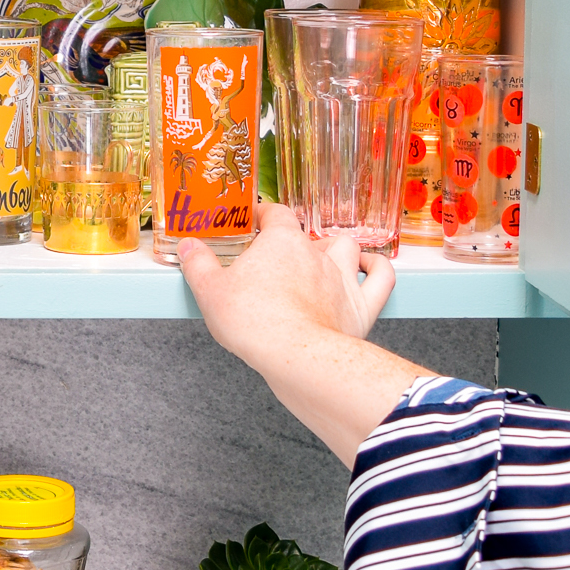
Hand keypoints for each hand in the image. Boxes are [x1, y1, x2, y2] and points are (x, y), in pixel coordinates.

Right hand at [181, 201, 394, 371]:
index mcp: (281, 241)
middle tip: (280, 255)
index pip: (275, 213)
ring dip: (336, 249)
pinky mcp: (361, 306)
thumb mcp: (211, 292)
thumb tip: (188, 247)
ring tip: (323, 258)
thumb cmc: (254, 322)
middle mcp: (315, 253)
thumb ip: (198, 265)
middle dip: (295, 241)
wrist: (296, 356)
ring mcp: (342, 278)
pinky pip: (381, 277)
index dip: (265, 214)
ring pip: (345, 247)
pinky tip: (371, 266)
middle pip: (307, 234)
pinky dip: (378, 267)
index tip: (254, 221)